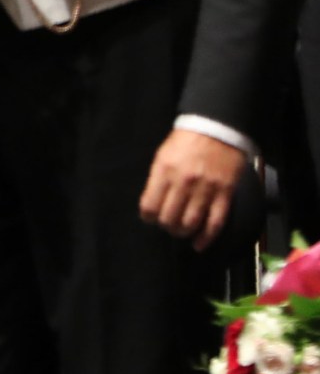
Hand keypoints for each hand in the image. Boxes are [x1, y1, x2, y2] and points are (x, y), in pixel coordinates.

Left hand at [140, 128, 247, 250]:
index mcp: (164, 172)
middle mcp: (184, 183)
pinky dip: (206, 237)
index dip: (148, 217)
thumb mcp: (162, 156)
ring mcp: (206, 189)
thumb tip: (152, 205)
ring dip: (184, 232)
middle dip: (166, 226)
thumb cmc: (185, 142)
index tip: (151, 218)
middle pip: (170, 218)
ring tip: (182, 231)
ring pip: (191, 223)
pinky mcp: (225, 193)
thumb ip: (157, 180)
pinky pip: (215, 222)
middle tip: (168, 224)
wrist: (217, 129)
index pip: (150, 206)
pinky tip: (199, 244)